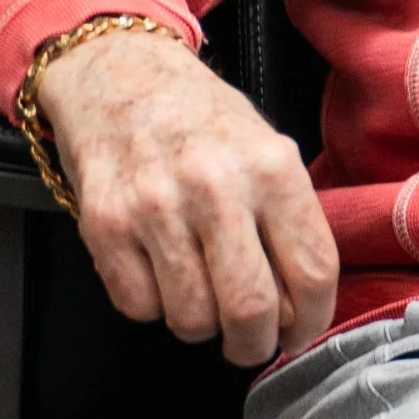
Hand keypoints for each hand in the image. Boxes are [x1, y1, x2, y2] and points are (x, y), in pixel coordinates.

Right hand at [34, 24, 338, 367]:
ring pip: (192, 318)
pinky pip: (139, 306)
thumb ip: (289, 219)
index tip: (299, 331)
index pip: (313, 272)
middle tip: (249, 341)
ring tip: (200, 294)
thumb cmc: (199, 118)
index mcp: (271, 168)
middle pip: (251, 309)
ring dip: (200, 325)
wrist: (118, 73)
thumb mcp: (266, 147)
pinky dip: (153, 305)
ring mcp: (156, 207)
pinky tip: (158, 270)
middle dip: (254, 344)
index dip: (311, 320)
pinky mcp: (105, 224)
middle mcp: (216, 187)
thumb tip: (301, 303)